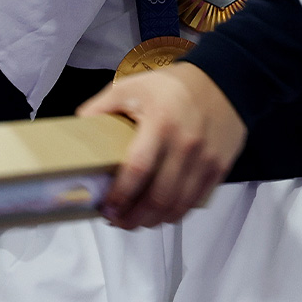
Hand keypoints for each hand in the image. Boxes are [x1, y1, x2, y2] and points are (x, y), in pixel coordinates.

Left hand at [78, 63, 245, 230]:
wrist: (224, 80)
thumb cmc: (173, 85)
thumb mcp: (132, 86)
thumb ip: (101, 106)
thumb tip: (77, 128)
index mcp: (160, 122)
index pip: (138, 169)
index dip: (120, 195)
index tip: (106, 207)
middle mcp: (186, 143)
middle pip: (158, 196)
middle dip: (133, 218)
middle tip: (117, 221)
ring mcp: (205, 158)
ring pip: (177, 205)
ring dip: (153, 221)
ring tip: (136, 221)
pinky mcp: (219, 167)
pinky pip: (195, 201)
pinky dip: (175, 213)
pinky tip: (160, 213)